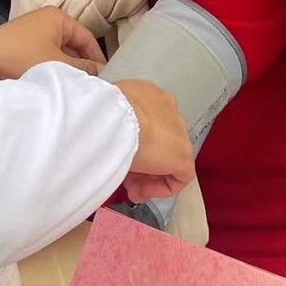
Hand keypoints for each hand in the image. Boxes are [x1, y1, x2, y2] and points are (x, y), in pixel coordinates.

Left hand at [0, 7, 106, 82]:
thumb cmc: (20, 58)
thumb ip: (82, 68)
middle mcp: (46, 20)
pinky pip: (45, 55)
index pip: (87, 38)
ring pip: (59, 52)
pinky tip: (56, 84)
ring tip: (75, 87)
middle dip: (82, 65)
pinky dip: (52, 68)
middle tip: (93, 85)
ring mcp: (32, 32)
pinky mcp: (21, 45)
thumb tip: (101, 72)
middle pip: (74, 44)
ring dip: (67, 68)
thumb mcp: (56, 64)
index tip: (106, 77)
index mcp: (58, 17)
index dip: (97, 58)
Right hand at [114, 80, 194, 202]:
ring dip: (147, 177)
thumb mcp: (104, 115)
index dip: (133, 144)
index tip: (117, 157)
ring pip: (166, 159)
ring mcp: (178, 132)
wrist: (113, 120)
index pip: (146, 122)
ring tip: (128, 188)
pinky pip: (177, 176)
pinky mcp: (183, 155)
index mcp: (147, 94)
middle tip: (123, 177)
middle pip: (158, 142)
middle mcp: (167, 109)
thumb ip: (111, 125)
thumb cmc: (102, 114)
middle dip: (142, 163)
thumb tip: (109, 141)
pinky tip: (140, 191)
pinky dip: (160, 187)